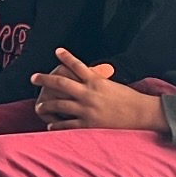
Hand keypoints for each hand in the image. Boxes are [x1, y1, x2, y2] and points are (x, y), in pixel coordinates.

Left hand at [30, 48, 165, 132]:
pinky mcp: (89, 124)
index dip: (66, 57)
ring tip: (39, 105)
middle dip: (45, 80)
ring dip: (47, 104)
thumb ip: (98, 80)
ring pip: (60, 105)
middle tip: (33, 78)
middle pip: (61, 84)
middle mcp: (88, 93)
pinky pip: (67, 124)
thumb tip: (90, 73)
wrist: (142, 113)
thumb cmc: (130, 98)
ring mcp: (87, 109)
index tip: (57, 51)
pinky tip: (49, 125)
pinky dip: (57, 125)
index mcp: (96, 81)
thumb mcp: (112, 84)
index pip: (77, 66)